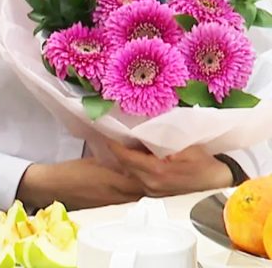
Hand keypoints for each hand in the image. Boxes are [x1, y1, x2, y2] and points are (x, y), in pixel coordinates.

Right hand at [17, 157, 145, 209]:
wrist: (53, 187)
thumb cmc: (69, 171)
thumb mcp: (94, 161)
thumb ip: (115, 162)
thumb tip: (131, 158)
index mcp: (114, 181)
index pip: (143, 180)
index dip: (152, 173)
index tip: (156, 164)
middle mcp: (117, 196)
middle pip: (144, 193)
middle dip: (152, 183)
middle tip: (157, 172)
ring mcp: (113, 205)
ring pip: (136, 199)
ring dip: (143, 190)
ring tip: (147, 178)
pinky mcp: (107, 210)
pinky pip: (126, 203)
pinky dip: (131, 195)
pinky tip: (130, 188)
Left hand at [106, 141, 232, 196]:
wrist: (217, 180)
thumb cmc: (203, 162)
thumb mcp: (183, 146)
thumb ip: (161, 141)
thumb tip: (142, 133)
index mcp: (157, 171)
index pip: (127, 157)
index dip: (115, 146)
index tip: (108, 135)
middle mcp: (151, 184)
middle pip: (125, 166)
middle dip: (118, 152)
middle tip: (113, 137)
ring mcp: (153, 192)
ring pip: (130, 173)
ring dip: (125, 160)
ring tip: (122, 145)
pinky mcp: (156, 194)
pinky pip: (138, 179)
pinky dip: (133, 168)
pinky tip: (135, 158)